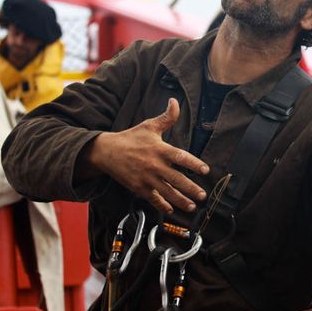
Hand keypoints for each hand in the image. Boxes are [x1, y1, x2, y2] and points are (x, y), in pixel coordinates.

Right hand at [81, 98, 208, 213]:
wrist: (106, 152)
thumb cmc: (131, 138)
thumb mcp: (149, 126)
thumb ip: (167, 117)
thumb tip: (175, 101)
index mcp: (160, 149)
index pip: (181, 157)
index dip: (194, 164)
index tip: (205, 170)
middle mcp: (154, 165)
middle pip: (176, 179)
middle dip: (191, 189)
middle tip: (203, 195)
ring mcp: (146, 178)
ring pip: (166, 192)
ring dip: (180, 201)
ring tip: (192, 207)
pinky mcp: (138, 187)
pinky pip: (152, 199)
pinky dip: (162, 206)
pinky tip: (171, 210)